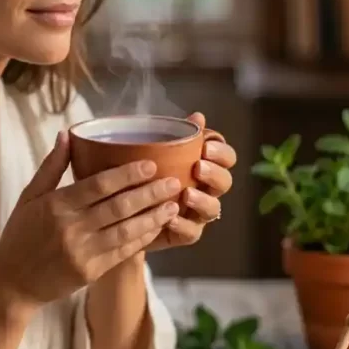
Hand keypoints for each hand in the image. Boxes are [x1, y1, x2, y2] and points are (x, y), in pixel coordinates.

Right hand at [0, 131, 180, 310]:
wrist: (12, 284)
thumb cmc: (19, 236)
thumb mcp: (28, 197)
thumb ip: (51, 167)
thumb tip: (67, 134)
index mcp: (56, 205)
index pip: (98, 185)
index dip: (127, 174)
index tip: (150, 164)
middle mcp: (71, 228)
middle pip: (119, 207)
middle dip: (150, 193)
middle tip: (173, 181)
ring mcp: (83, 252)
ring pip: (126, 230)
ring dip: (153, 217)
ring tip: (173, 204)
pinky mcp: (91, 272)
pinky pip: (123, 251)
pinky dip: (142, 238)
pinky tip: (157, 227)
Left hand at [146, 112, 236, 251]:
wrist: (121, 208)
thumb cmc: (144, 173)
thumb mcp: (154, 151)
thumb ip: (176, 135)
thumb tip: (198, 116)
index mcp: (204, 165)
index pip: (226, 157)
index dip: (222, 152)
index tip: (206, 147)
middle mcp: (206, 189)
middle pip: (225, 182)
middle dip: (215, 174)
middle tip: (198, 167)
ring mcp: (197, 213)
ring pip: (213, 209)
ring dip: (202, 200)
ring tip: (186, 194)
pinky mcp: (184, 233)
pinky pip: (192, 233)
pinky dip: (183, 225)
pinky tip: (170, 217)